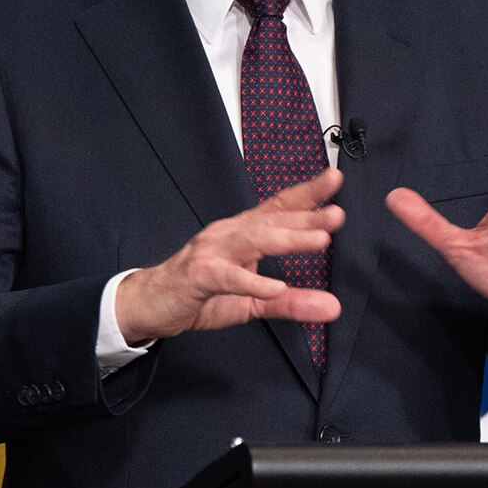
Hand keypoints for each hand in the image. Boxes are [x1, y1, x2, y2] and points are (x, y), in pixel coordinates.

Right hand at [116, 169, 344, 343]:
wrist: (150, 303)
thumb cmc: (199, 293)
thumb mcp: (252, 301)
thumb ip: (291, 303)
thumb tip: (332, 307)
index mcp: (242, 233)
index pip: (278, 208)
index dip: (307, 193)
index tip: (335, 180)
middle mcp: (228, 234)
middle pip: (272, 221)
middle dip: (306, 216)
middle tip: (337, 215)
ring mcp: (211, 252)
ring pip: (253, 240)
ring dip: (287, 239)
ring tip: (319, 240)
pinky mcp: (197, 276)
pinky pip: (227, 277)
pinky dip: (251, 281)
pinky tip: (276, 287)